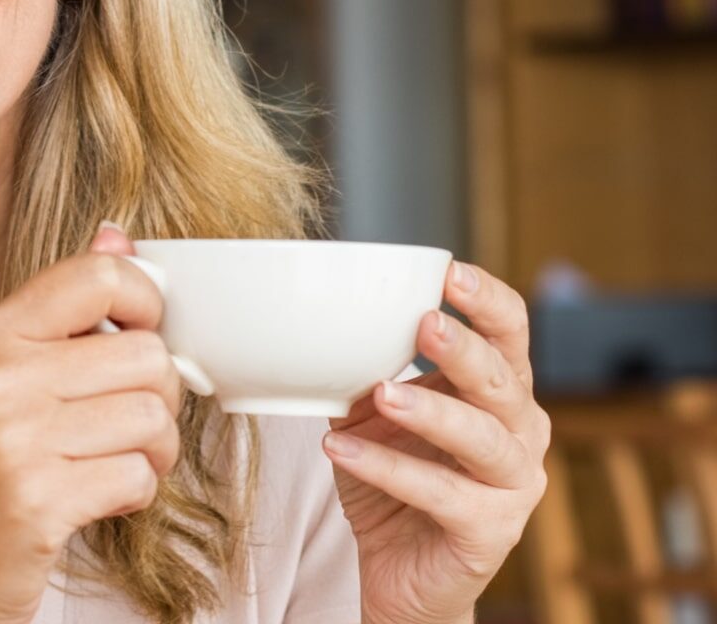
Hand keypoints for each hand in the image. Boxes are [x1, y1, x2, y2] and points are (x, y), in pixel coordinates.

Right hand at [0, 223, 181, 623]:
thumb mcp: (3, 379)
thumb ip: (62, 309)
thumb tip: (119, 235)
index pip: (100, 275)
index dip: (148, 302)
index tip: (144, 336)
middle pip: (146, 353)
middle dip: (158, 399)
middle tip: (127, 426)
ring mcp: (12, 436)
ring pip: (152, 417)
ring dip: (152, 454)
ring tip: (112, 466)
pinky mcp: (35, 498)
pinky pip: (139, 476)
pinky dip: (136, 495)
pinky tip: (98, 499)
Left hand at [322, 260, 550, 623]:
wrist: (400, 572)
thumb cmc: (395, 479)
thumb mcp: (374, 412)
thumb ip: (366, 369)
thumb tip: (324, 320)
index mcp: (499, 390)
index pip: (511, 333)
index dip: (488, 300)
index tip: (449, 271)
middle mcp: (520, 433)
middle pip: (502, 381)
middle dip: (464, 350)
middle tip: (424, 323)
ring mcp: (512, 486)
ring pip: (483, 439)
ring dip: (431, 411)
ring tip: (382, 394)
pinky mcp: (490, 533)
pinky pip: (442, 494)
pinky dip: (387, 468)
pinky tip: (339, 448)